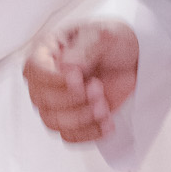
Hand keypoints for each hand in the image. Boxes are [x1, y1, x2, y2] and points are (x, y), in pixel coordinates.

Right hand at [25, 19, 139, 143]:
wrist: (137, 60)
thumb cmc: (115, 41)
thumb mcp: (103, 35)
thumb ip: (84, 48)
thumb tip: (65, 66)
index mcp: (49, 51)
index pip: (33, 69)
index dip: (53, 79)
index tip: (78, 78)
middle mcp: (48, 77)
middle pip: (41, 100)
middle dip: (72, 100)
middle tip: (98, 88)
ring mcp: (58, 100)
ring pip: (52, 121)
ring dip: (81, 118)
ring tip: (104, 106)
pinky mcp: (73, 118)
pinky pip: (69, 135)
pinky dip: (88, 133)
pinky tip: (106, 123)